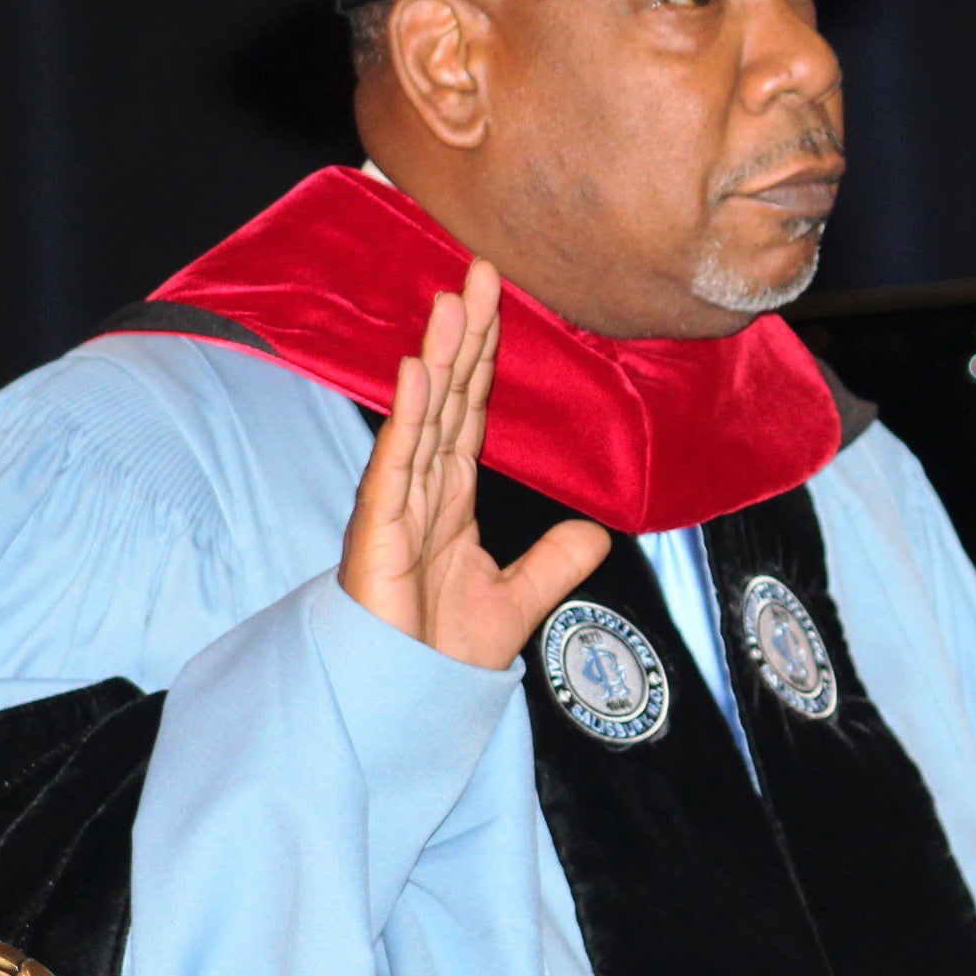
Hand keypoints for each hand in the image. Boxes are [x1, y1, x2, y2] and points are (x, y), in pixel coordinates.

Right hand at [337, 259, 610, 667]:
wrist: (411, 704)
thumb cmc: (441, 655)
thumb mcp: (520, 600)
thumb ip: (556, 563)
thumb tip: (598, 534)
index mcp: (451, 499)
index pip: (472, 411)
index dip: (484, 356)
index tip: (495, 301)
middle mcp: (423, 491)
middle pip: (450, 398)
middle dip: (464, 335)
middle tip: (479, 272)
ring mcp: (397, 506)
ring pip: (423, 417)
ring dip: (437, 357)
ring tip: (450, 301)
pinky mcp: (377, 532)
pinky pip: (396, 464)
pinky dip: (409, 417)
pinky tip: (419, 373)